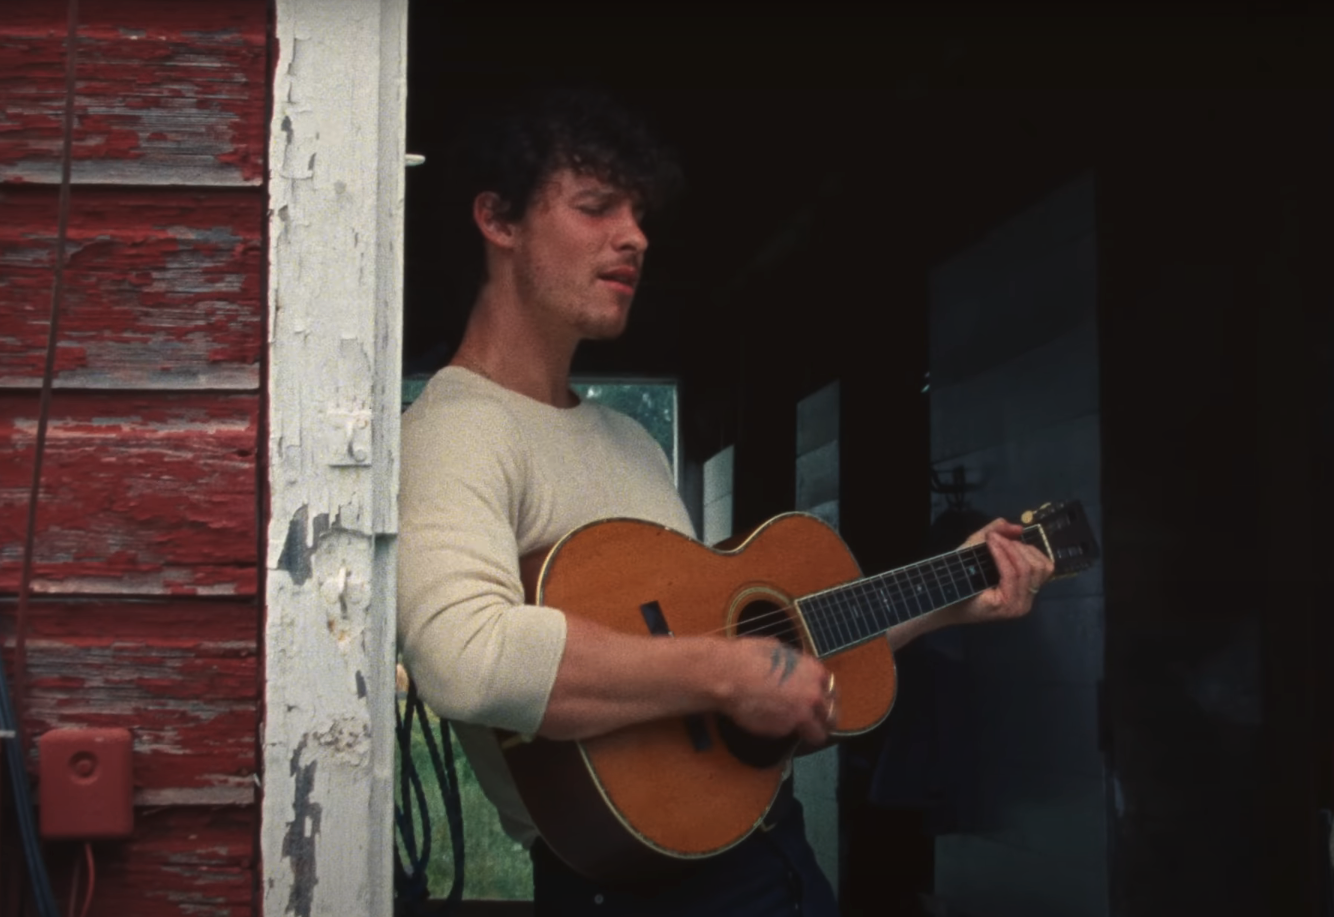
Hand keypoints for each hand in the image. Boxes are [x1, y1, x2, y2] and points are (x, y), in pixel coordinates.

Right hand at [715, 638, 835, 745]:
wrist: (729, 676)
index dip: (826, 698)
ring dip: (810, 733)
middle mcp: (813, 695)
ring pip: (817, 734)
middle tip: (816, 723)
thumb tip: (794, 670)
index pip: (832, 691)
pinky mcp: (782, 730)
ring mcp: (799, 715)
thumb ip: (795, 666)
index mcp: (814, 672)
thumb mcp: (779, 651)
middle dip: (825, 720)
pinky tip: (768, 721)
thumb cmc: (749, 657)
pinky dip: (782, 730)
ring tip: (800, 732)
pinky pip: (788, 733)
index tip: (821, 704)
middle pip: (831, 716)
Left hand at [952, 518, 1054, 624]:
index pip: (1044, 567)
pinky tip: (992, 545)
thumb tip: (1019, 527)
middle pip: (1038, 567)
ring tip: (992, 539)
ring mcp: (1018, 606)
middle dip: (1018, 547)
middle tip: (996, 537)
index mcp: (1026, 590)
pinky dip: (1002, 555)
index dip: (1029, 548)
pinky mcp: (1007, 605)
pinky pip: (1011, 574)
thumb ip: (1000, 534)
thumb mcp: (981, 548)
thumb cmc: (963, 575)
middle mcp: (1027, 601)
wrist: (945, 597)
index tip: (1007, 536)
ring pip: (1027, 569)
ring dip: (1010, 548)